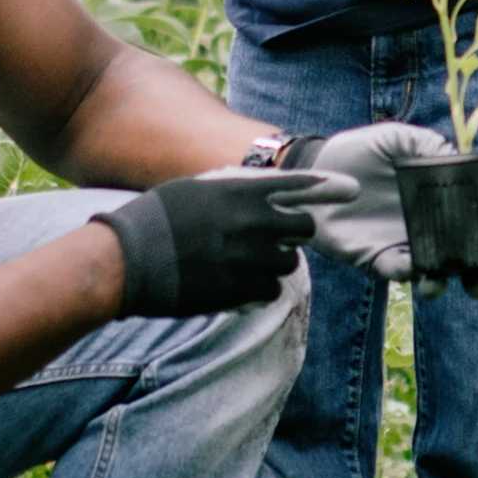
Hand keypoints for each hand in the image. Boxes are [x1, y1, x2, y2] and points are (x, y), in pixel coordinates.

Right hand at [102, 168, 318, 315]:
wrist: (127, 260)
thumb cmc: (156, 219)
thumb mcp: (197, 190)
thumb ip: (236, 192)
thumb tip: (268, 196)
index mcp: (240, 192)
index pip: (298, 186)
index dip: (328, 188)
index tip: (351, 190)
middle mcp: (252, 223)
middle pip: (304, 230)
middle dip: (295, 235)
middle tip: (276, 239)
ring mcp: (249, 259)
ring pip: (288, 264)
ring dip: (273, 264)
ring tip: (240, 263)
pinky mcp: (240, 291)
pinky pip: (270, 292)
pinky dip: (258, 290)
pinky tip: (233, 286)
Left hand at [272, 120, 451, 279]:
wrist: (318, 169)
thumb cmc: (362, 150)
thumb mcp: (396, 138)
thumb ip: (426, 144)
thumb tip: (460, 156)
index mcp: (444, 197)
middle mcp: (432, 226)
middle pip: (468, 257)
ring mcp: (406, 245)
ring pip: (436, 274)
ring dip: (445, 281)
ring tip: (441, 281)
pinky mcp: (378, 258)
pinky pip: (399, 272)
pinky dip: (408, 274)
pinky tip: (410, 268)